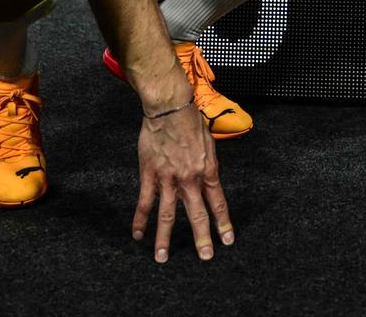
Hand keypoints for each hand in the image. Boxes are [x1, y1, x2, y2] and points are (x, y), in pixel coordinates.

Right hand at [132, 103, 232, 262]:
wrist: (171, 108)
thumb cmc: (191, 120)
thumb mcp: (209, 143)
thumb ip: (208, 164)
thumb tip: (208, 178)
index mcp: (208, 170)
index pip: (218, 203)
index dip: (223, 223)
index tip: (227, 240)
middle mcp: (190, 179)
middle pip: (197, 215)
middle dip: (202, 238)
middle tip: (205, 257)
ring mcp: (169, 179)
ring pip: (167, 215)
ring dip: (165, 238)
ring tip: (162, 258)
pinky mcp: (150, 174)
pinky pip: (145, 202)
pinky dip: (140, 220)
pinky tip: (138, 235)